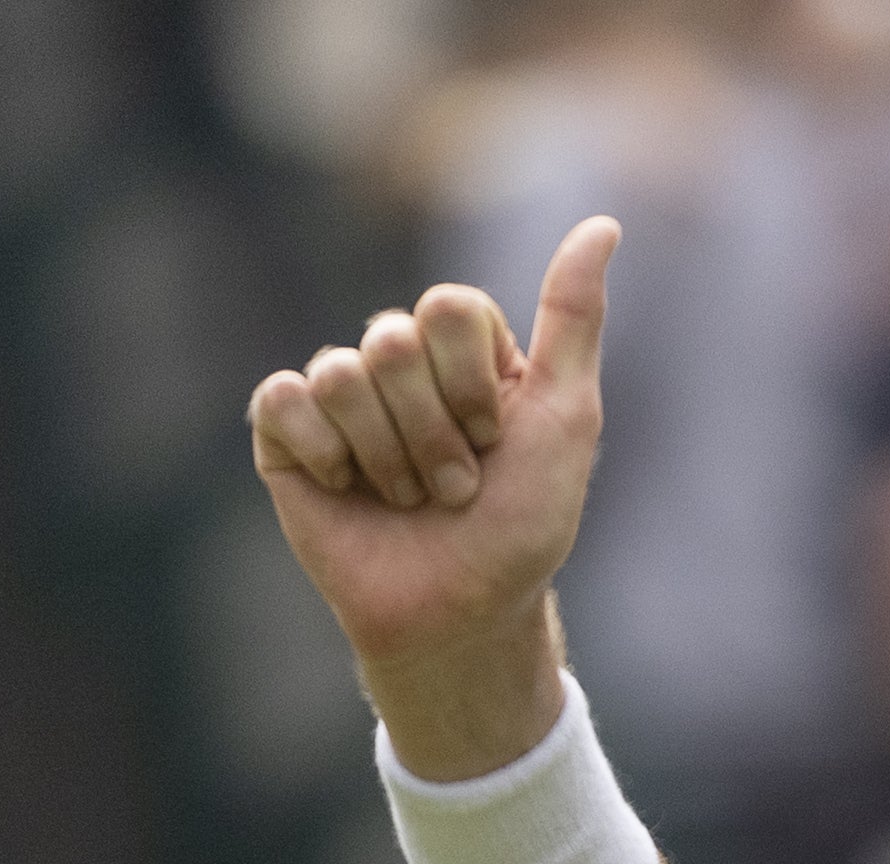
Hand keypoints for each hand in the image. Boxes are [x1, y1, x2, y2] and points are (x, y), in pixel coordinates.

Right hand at [249, 217, 618, 767]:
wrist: (462, 613)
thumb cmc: (520, 527)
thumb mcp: (566, 418)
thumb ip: (574, 318)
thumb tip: (605, 224)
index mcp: (462, 348)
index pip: (448, 307)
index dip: (472, 384)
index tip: (496, 442)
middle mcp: (397, 361)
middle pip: (392, 339)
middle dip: (433, 431)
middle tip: (454, 486)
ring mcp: (337, 395)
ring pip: (341, 373)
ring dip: (388, 456)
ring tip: (408, 500)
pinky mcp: (284, 433)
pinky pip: (284, 398)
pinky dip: (324, 453)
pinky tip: (346, 489)